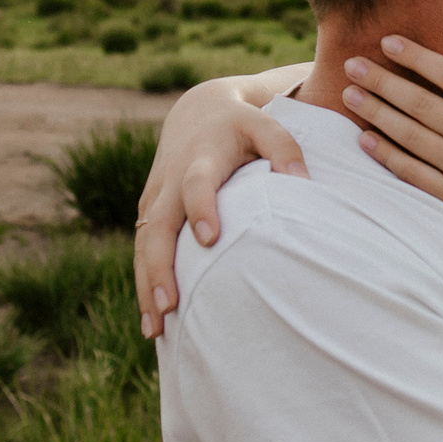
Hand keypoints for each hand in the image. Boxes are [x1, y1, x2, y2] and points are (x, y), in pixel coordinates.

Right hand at [133, 75, 307, 331]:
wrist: (197, 113)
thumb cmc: (243, 127)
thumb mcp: (267, 124)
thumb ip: (285, 149)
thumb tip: (302, 184)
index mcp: (202, 157)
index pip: (197, 182)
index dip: (201, 207)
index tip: (210, 238)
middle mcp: (171, 180)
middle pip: (157, 224)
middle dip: (161, 264)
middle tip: (170, 304)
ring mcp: (155, 199)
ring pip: (143, 245)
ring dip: (146, 286)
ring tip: (155, 328)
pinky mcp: (147, 214)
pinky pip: (140, 253)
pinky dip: (143, 286)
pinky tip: (153, 325)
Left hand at [343, 28, 442, 261]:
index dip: (420, 58)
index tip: (389, 42)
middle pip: (424, 106)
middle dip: (384, 82)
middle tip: (351, 64)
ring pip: (413, 138)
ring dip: (377, 114)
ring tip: (349, 95)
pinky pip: (414, 174)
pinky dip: (387, 156)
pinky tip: (363, 138)